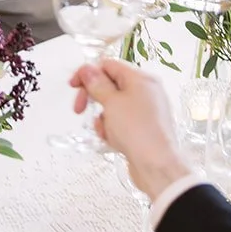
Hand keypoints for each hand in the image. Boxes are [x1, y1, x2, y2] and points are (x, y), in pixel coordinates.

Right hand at [70, 60, 190, 198]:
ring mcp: (146, 111)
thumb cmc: (136, 130)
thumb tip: (87, 69)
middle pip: (110, 85)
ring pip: (114, 106)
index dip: (88, 74)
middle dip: (93, 98)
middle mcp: (146, 91)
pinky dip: (113, 129)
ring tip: (106, 131)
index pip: (109, 66)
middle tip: (79, 110)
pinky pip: (121, 122)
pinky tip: (113, 140)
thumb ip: (97, 83)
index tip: (73, 86)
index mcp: (141, 79)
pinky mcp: (144, 128)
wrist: (157, 165)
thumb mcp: (112, 103)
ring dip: (103, 118)